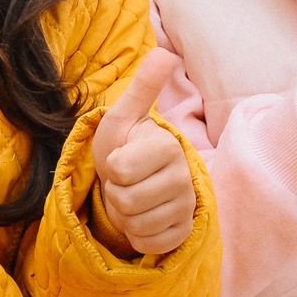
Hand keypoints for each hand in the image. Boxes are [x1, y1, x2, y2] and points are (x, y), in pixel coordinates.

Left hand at [91, 49, 194, 257]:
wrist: (134, 181)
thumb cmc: (125, 146)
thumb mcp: (123, 117)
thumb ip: (142, 89)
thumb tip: (164, 53)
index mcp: (168, 147)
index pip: (119, 170)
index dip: (111, 167)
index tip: (122, 158)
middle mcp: (184, 177)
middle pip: (125, 201)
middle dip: (115, 193)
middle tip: (126, 180)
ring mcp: (186, 207)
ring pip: (136, 224)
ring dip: (124, 214)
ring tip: (133, 196)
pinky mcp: (183, 233)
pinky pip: (148, 244)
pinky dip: (137, 234)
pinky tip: (143, 216)